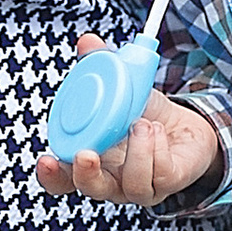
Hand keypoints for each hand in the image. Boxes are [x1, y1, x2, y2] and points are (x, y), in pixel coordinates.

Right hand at [36, 38, 223, 207]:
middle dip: (86, 174)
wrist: (185, 126)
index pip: (62, 178)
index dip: (50, 175)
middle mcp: (110, 179)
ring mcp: (138, 186)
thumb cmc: (145, 112)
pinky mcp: (166, 184)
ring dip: (136, 151)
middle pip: (90, 189)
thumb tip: (88, 41)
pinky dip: (156, 149)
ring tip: (142, 123)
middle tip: (87, 153)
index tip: (46, 160)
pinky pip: (159, 175)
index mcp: (90, 159)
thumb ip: (101, 65)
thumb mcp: (122, 85)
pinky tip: (157, 131)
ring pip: (130, 184)